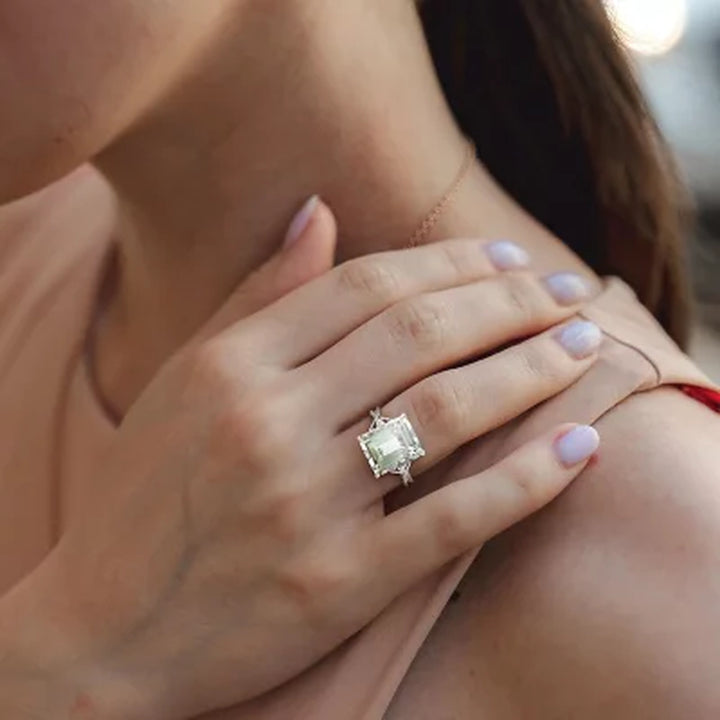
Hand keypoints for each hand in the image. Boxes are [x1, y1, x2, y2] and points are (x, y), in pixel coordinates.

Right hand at [1, 199, 601, 718]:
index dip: (451, 264)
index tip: (509, 261)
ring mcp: (305, 504)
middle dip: (511, 303)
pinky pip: (452, 520)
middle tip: (570, 290)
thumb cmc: (141, 497)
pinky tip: (580, 448)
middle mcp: (268, 422)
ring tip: (587, 345)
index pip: (367, 286)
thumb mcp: (183, 381)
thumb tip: (319, 211)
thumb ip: (256, 294)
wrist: (104, 632)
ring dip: (533, 369)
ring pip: (448, 410)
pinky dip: (525, 481)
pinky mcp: (338, 583)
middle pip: (420, 334)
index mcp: (230, 365)